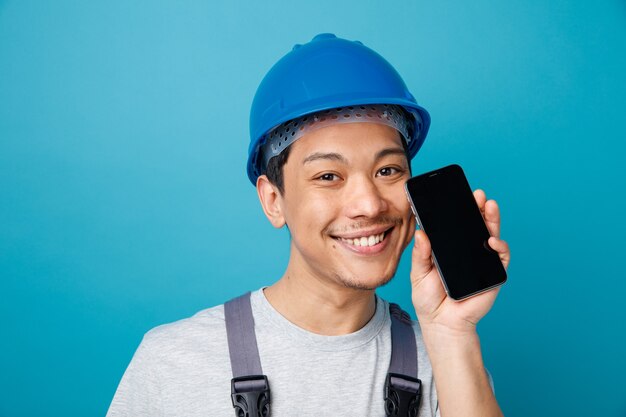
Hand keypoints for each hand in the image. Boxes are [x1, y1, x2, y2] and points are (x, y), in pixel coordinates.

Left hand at [410, 189, 509, 333]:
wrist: (442, 323)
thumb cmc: (429, 298)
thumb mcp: (419, 273)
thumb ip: (421, 254)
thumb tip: (421, 232)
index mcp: (449, 248)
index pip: (457, 224)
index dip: (460, 209)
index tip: (459, 193)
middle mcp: (468, 251)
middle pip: (476, 225)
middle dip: (479, 208)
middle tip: (478, 195)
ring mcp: (482, 261)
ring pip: (491, 235)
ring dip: (492, 219)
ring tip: (489, 206)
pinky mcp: (493, 274)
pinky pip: (500, 257)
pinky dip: (499, 246)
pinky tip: (491, 239)